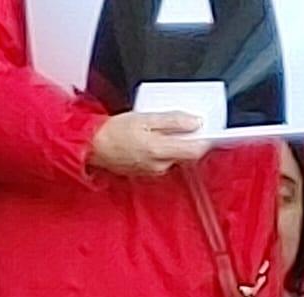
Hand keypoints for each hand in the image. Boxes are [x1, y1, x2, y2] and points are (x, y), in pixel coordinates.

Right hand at [89, 111, 209, 177]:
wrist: (93, 147)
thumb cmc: (115, 131)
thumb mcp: (145, 118)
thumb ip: (172, 121)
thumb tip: (195, 122)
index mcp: (160, 150)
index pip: (196, 150)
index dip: (206, 139)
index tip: (209, 129)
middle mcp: (159, 165)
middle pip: (187, 154)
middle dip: (188, 139)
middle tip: (183, 123)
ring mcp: (153, 171)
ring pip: (175, 157)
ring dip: (174, 144)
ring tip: (161, 130)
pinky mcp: (147, 173)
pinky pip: (163, 161)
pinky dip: (163, 150)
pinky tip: (153, 139)